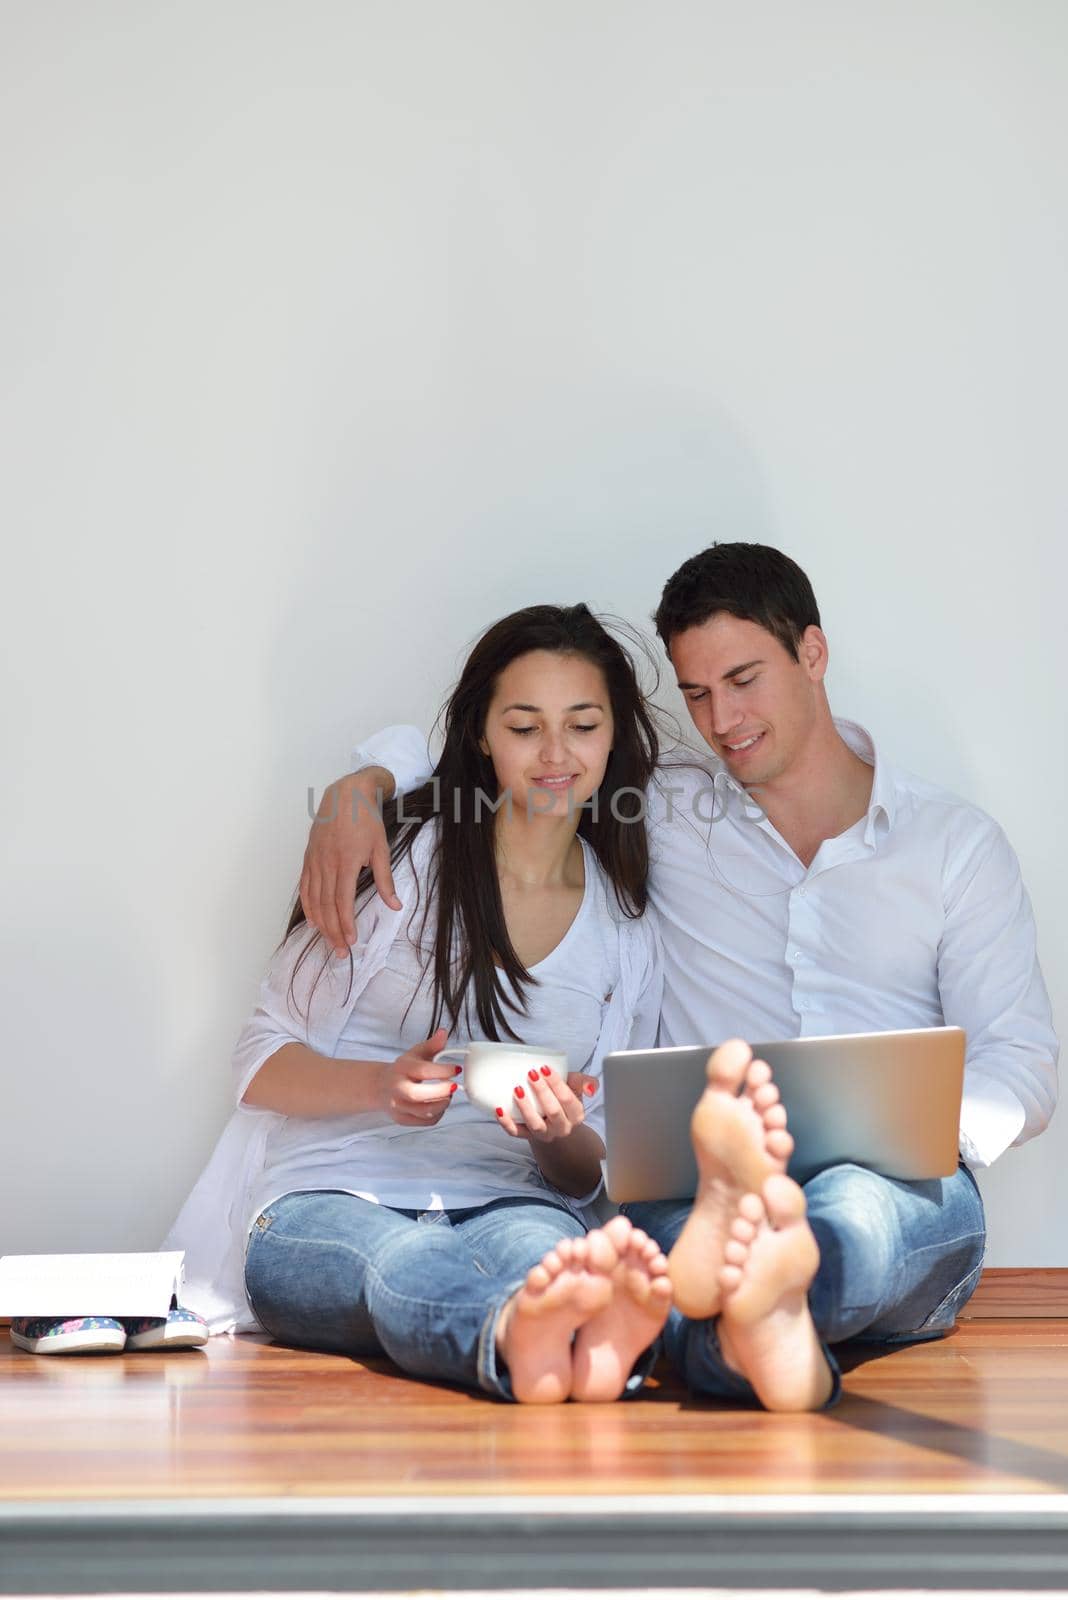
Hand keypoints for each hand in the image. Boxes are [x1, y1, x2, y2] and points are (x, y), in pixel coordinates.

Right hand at [300, 767, 400, 954]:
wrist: (345, 794)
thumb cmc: (366, 820)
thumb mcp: (381, 848)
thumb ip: (385, 879)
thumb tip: (395, 905)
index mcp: (345, 862)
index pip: (342, 901)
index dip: (345, 924)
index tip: (351, 941)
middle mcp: (326, 864)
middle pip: (326, 906)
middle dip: (333, 931)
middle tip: (341, 951)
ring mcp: (314, 861)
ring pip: (313, 899)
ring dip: (320, 923)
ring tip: (328, 941)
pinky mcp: (308, 858)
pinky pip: (304, 887)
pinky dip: (307, 906)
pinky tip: (312, 920)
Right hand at [379, 1030, 459, 1126]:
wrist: (381, 1087)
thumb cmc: (403, 1069)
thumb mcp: (416, 1054)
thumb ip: (432, 1045)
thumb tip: (444, 1033)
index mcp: (401, 1068)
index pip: (422, 1070)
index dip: (442, 1070)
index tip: (457, 1069)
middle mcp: (396, 1088)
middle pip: (418, 1095)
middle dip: (441, 1092)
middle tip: (454, 1086)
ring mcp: (398, 1106)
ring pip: (423, 1112)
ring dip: (442, 1104)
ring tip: (447, 1094)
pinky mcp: (402, 1119)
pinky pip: (425, 1122)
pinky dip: (437, 1114)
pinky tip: (439, 1104)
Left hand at [495, 1068, 597, 1142]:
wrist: (554, 1123)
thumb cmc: (563, 1099)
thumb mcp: (575, 1087)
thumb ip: (584, 1082)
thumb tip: (590, 1088)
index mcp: (576, 1114)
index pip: (568, 1099)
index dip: (557, 1083)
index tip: (544, 1068)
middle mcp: (562, 1127)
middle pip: (553, 1111)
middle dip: (542, 1092)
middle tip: (531, 1074)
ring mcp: (545, 1134)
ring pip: (536, 1125)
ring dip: (526, 1108)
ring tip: (517, 1090)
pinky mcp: (527, 1137)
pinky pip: (517, 1133)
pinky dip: (506, 1123)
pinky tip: (499, 1110)